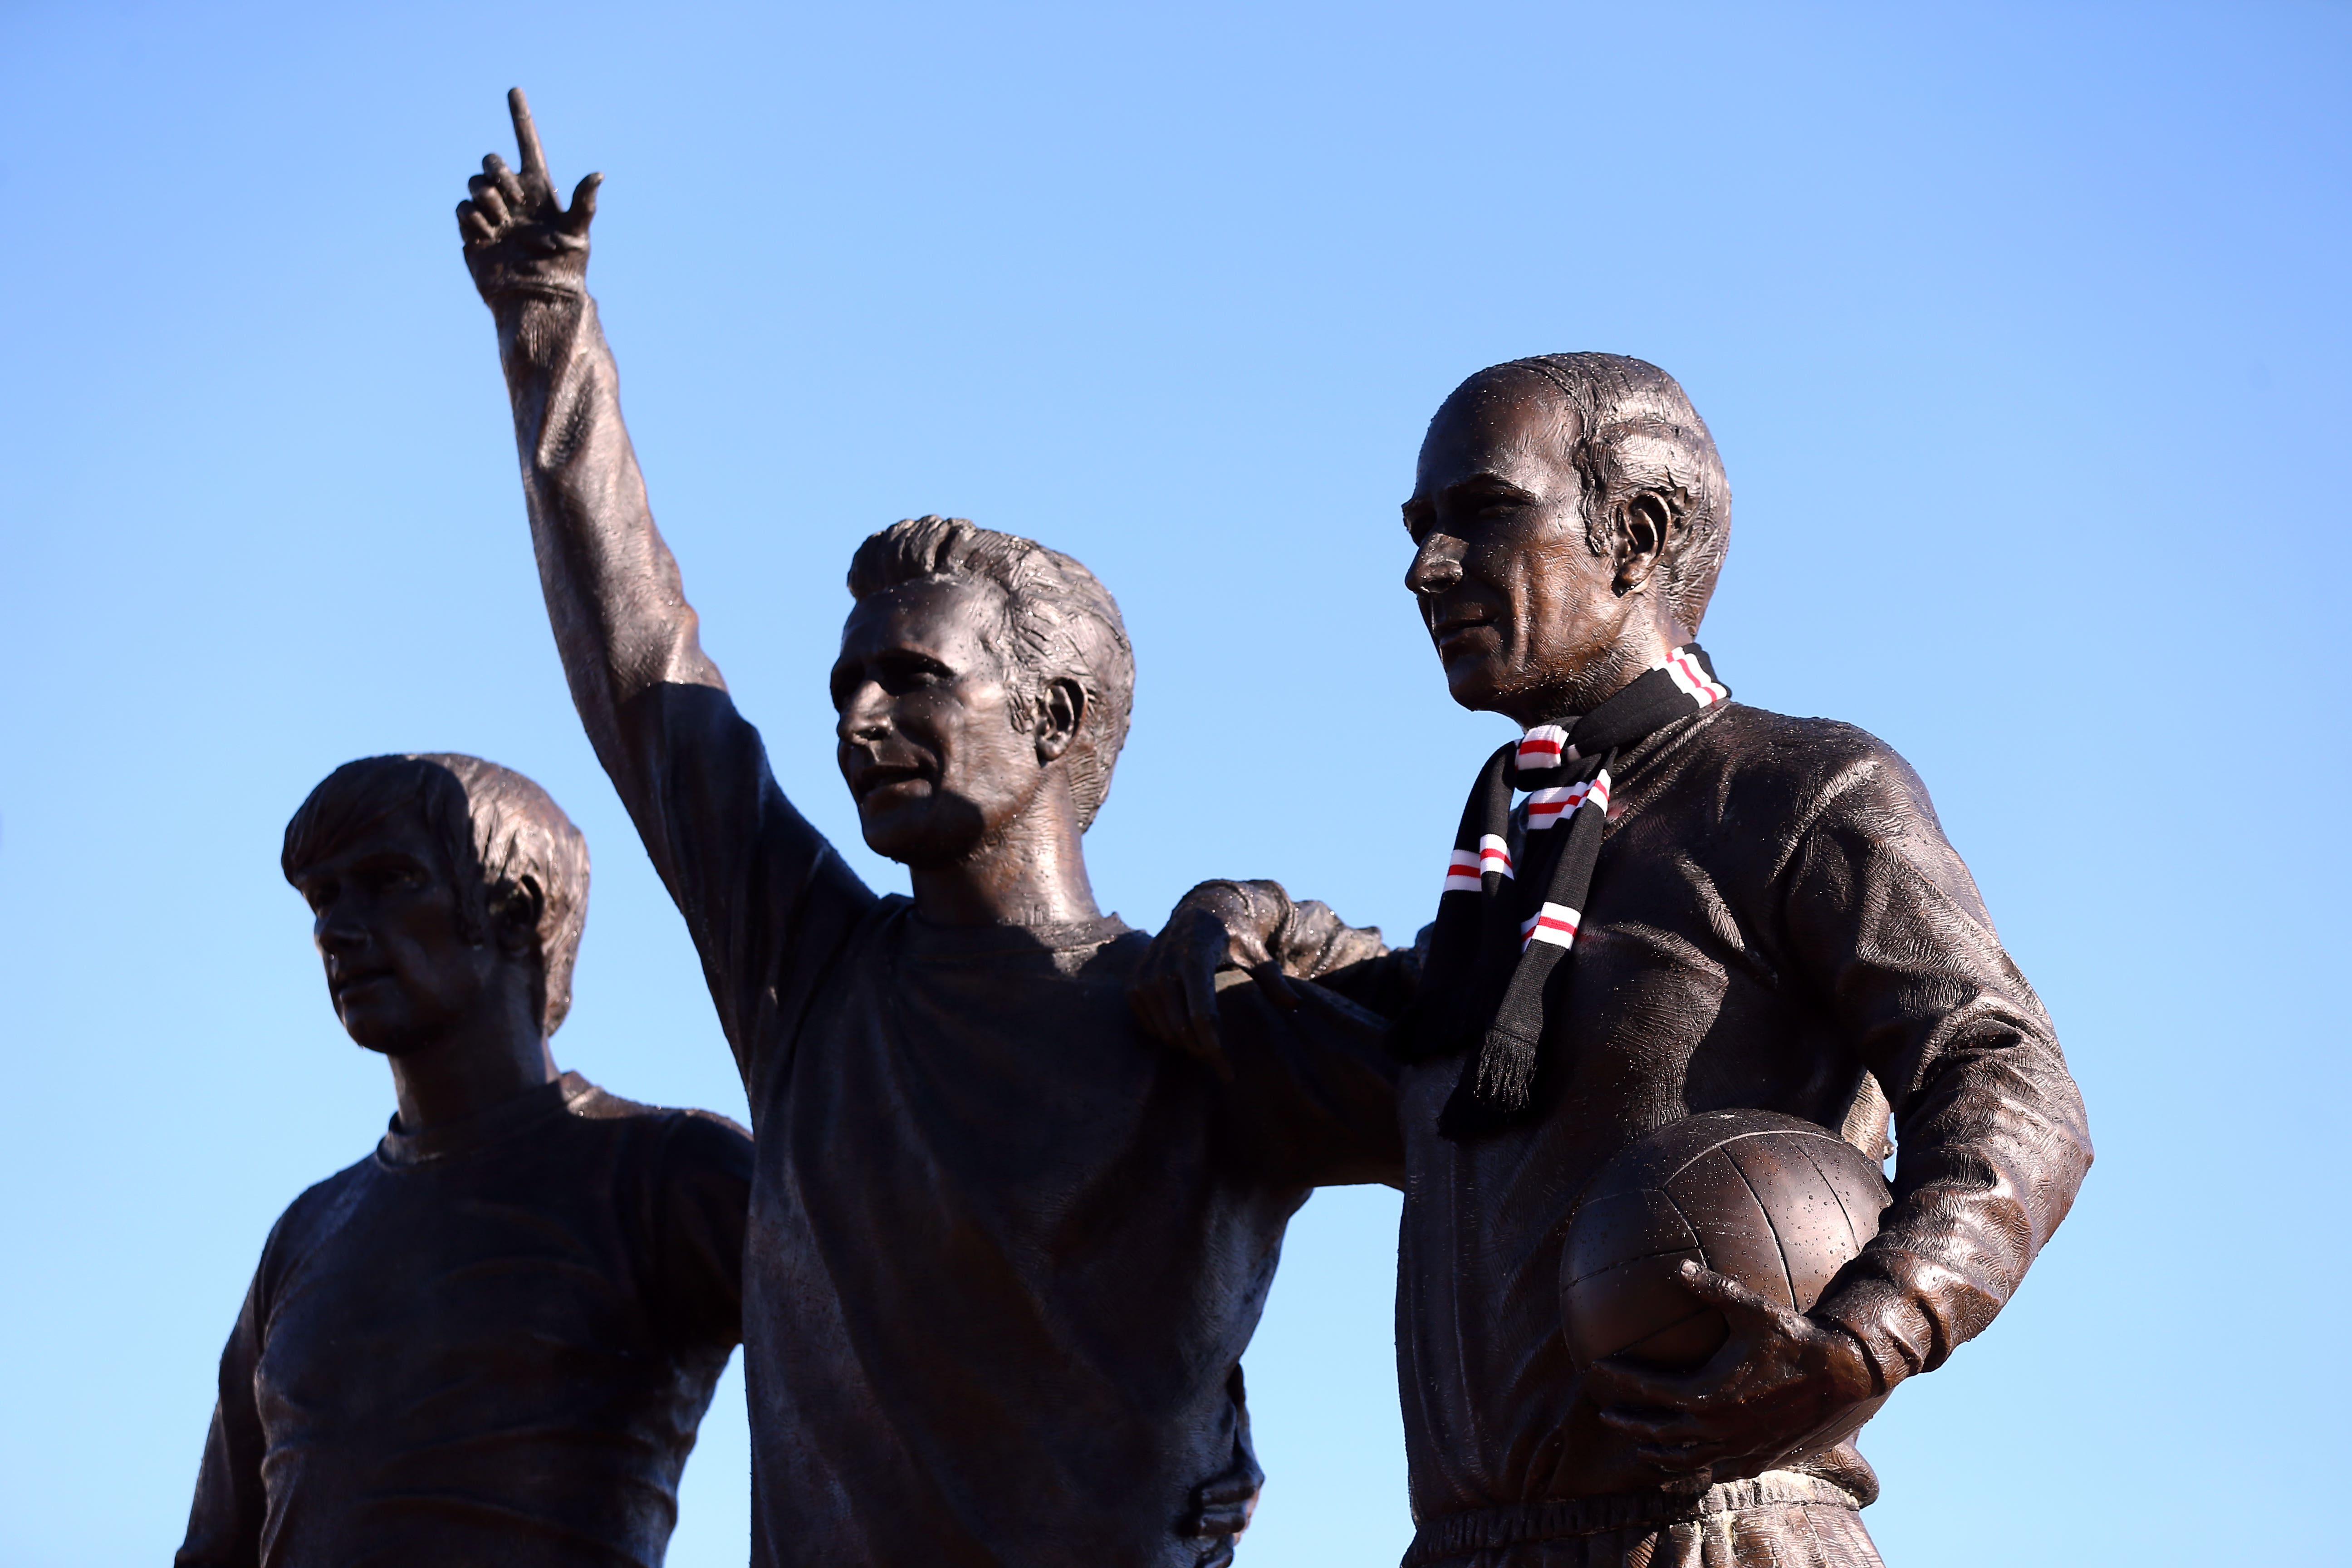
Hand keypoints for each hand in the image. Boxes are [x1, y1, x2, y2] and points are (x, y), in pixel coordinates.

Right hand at [455, 88, 601, 298]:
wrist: (539, 298)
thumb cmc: (565, 269)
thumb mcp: (579, 234)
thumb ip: (585, 202)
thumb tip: (599, 173)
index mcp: (538, 189)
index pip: (527, 144)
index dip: (520, 117)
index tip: (514, 90)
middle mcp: (513, 196)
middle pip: (491, 161)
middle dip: (498, 172)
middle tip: (515, 200)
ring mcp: (491, 212)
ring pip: (474, 184)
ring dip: (487, 198)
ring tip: (503, 221)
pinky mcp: (473, 231)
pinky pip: (463, 209)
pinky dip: (475, 219)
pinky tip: (490, 236)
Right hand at [1127, 881, 1301, 1077]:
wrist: (1197, 910)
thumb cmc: (1233, 936)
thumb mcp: (1256, 952)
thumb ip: (1273, 979)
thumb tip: (1295, 1006)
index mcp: (1196, 957)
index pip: (1201, 1015)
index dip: (1215, 1049)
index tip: (1229, 1072)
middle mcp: (1165, 966)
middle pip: (1182, 1029)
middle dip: (1204, 1053)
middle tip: (1223, 1066)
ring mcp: (1146, 975)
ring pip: (1165, 1030)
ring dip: (1186, 1046)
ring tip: (1208, 1049)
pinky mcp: (1134, 983)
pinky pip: (1148, 1024)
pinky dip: (1167, 1035)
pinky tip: (1186, 1033)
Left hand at [1585, 1260, 1884, 1488]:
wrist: (1843, 1375)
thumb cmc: (1794, 1339)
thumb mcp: (1750, 1309)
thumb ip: (1712, 1288)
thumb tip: (1680, 1267)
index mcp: (1706, 1395)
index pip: (1650, 1390)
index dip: (1621, 1379)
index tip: (1599, 1369)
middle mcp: (1716, 1429)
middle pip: (1657, 1432)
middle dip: (1628, 1423)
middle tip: (1606, 1416)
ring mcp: (1738, 1450)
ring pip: (1684, 1461)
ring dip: (1656, 1454)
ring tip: (1639, 1448)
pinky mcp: (1759, 1460)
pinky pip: (1716, 1471)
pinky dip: (1694, 1469)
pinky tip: (1689, 1463)